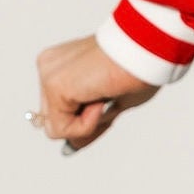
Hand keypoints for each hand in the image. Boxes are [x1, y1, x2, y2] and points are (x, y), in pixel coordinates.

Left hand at [32, 34, 158, 151]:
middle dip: (83, 120)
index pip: (61, 108)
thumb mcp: (110, 104)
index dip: (84, 117)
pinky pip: (61, 128)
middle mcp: (51, 66)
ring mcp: (49, 74)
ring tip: (105, 94)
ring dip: (86, 121)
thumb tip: (73, 146)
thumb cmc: (138, 68)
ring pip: (56, 126)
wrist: (145, 47)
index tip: (106, 104)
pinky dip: (86, 124)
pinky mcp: (53, 85)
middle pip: (55, 118)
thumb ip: (88, 123)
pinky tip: (101, 98)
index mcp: (64, 65)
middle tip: (108, 100)